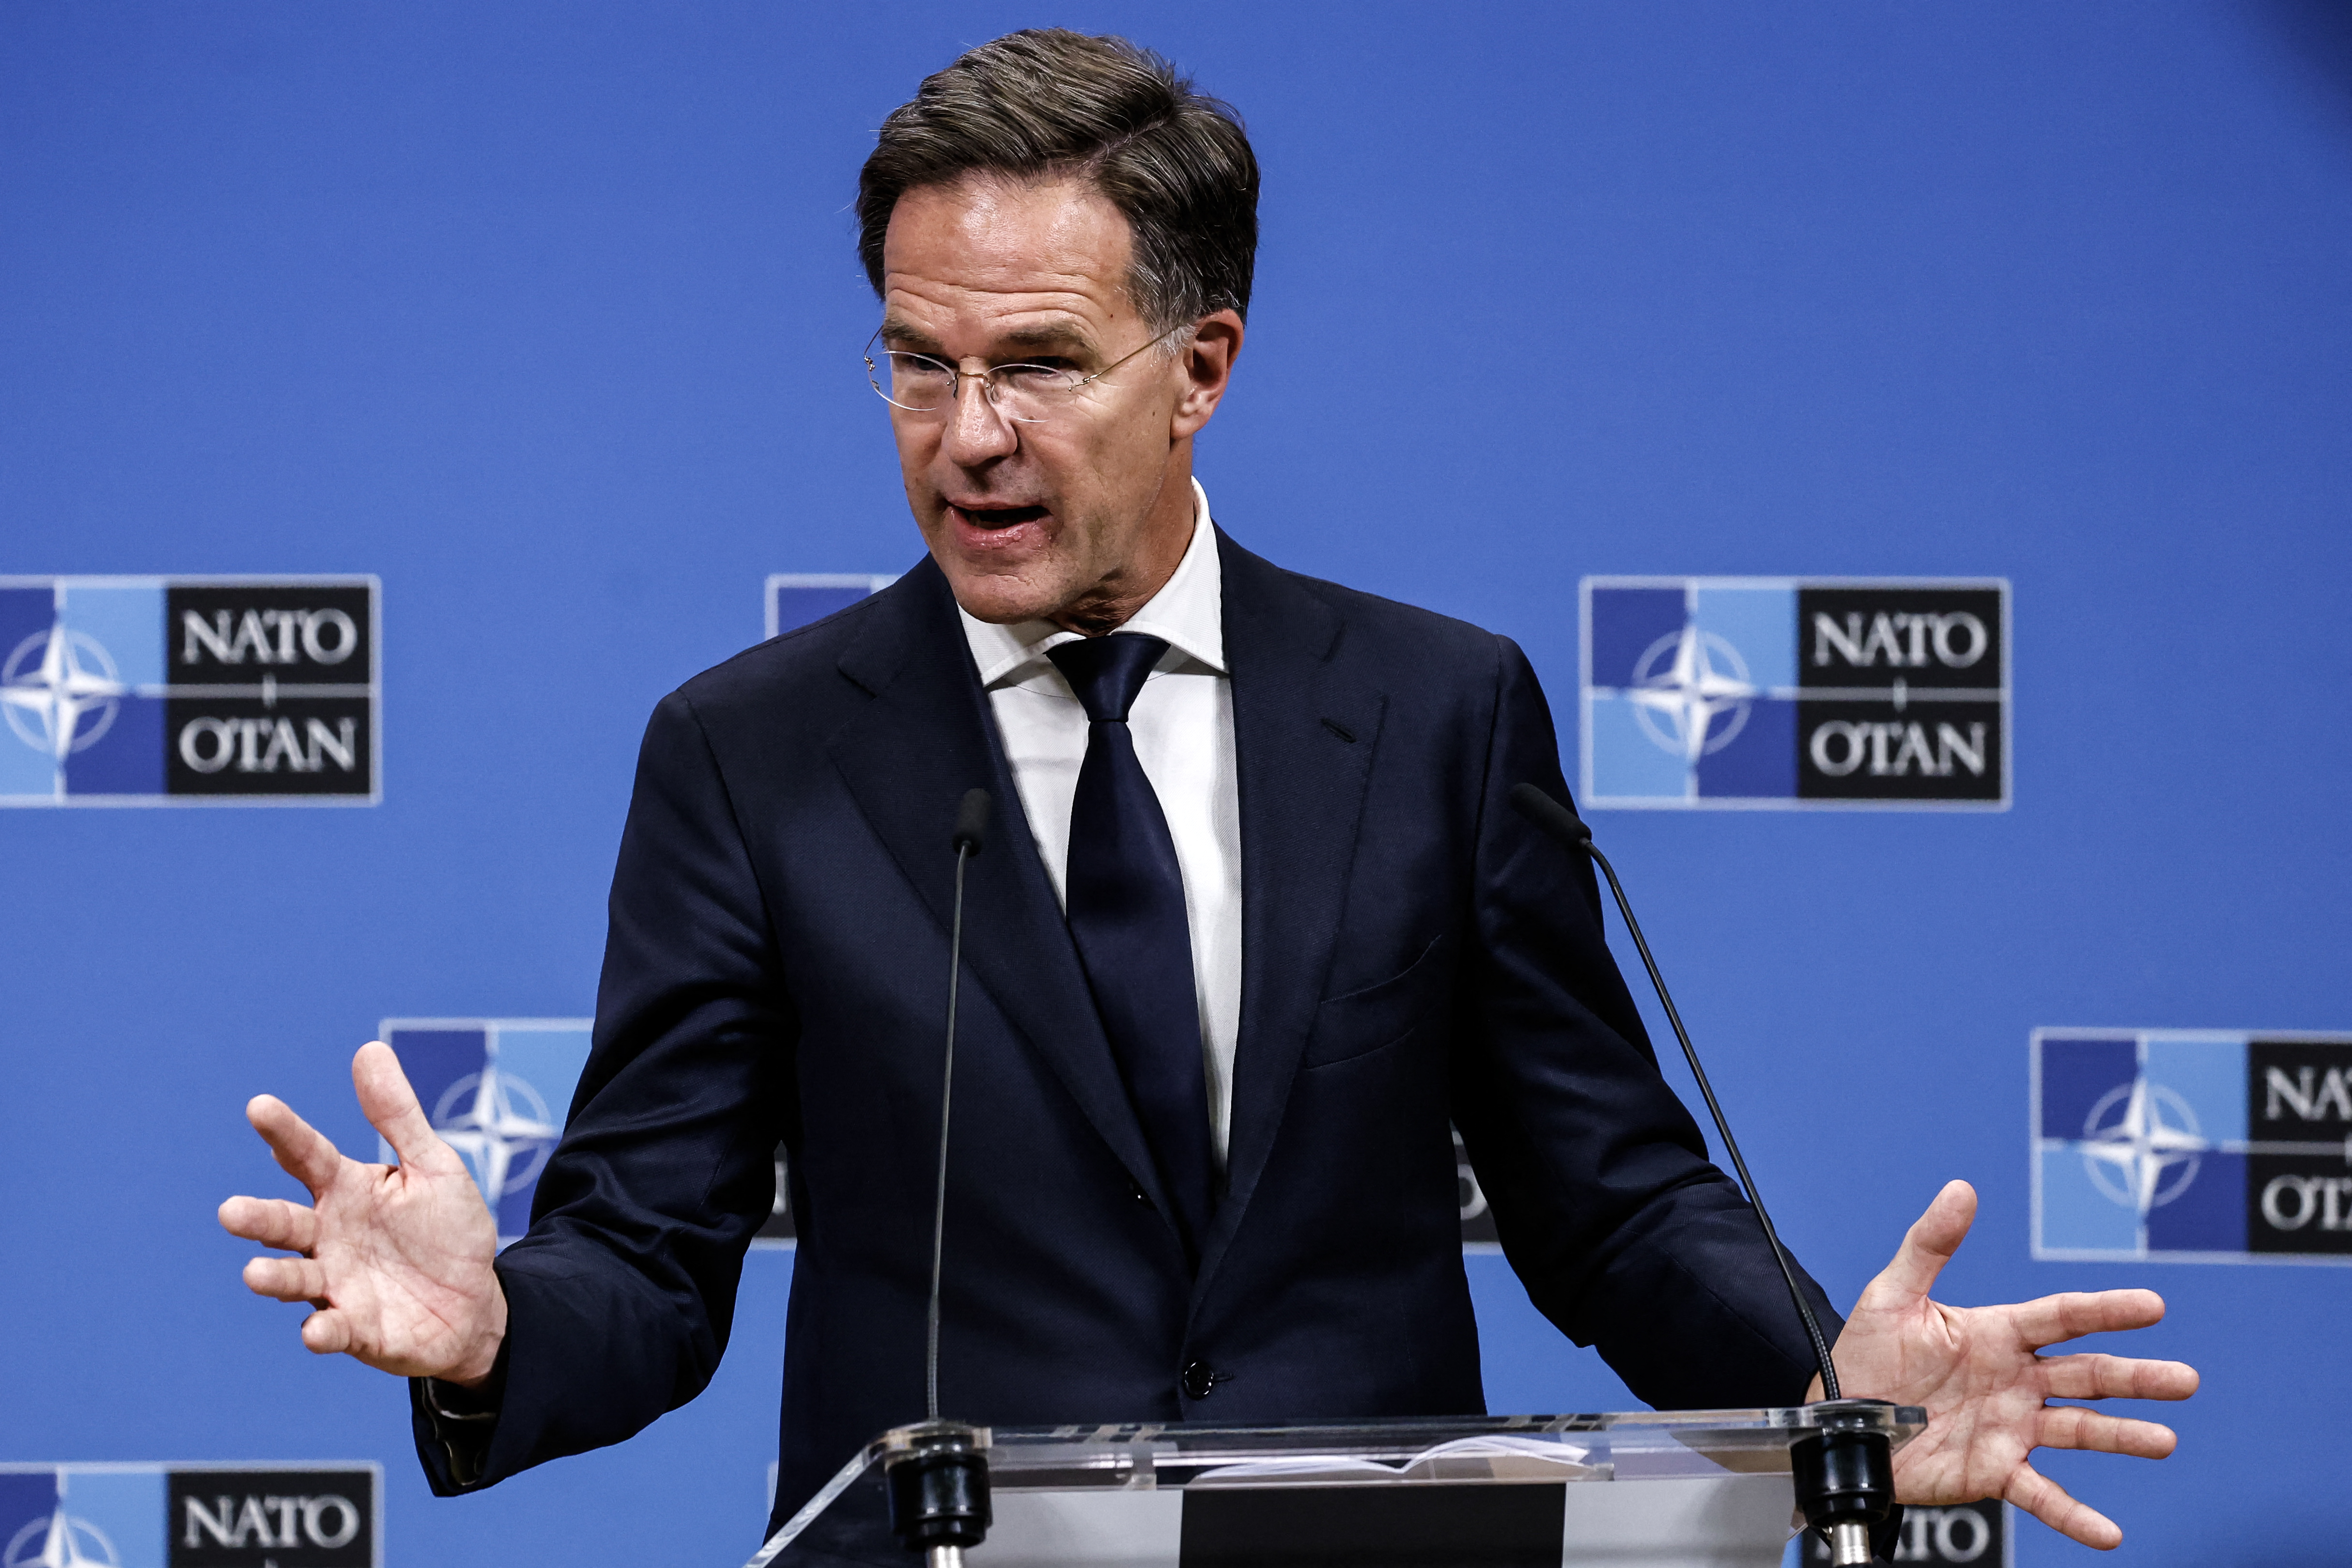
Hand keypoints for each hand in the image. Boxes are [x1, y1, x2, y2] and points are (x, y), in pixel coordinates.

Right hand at [219, 1041, 507, 1384]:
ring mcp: (336, 1284)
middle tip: (230, 1211)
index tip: (259, 1106)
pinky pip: (333, 1330)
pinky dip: (322, 1331)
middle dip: (257, 1218)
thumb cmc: (447, 1230)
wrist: (475, 1301)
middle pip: (285, 1223)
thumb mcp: (433, 1165)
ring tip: (253, 1273)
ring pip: (295, 1278)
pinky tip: (315, 1331)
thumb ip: (397, 1115)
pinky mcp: (356, 1328)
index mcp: (346, 1189)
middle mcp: (328, 1236)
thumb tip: (369, 1048)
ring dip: (274, 1277)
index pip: (308, 1155)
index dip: (284, 1132)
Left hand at [1810, 1179, 2197, 1549]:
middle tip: (2184, 1379)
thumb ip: (1929, 1243)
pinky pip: (2043, 1495)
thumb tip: (1960, 1188)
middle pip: (2087, 1374)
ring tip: (2163, 1441)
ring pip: (2079, 1430)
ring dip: (2123, 1437)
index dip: (2105, 1310)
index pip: (2062, 1317)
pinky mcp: (1995, 1472)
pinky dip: (2075, 1515)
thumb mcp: (1892, 1295)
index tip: (2151, 1305)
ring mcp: (2010, 1428)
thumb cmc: (1864, 1356)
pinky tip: (2107, 1533)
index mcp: (1997, 1335)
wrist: (1839, 1421)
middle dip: (2137, 1377)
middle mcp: (2015, 1381)